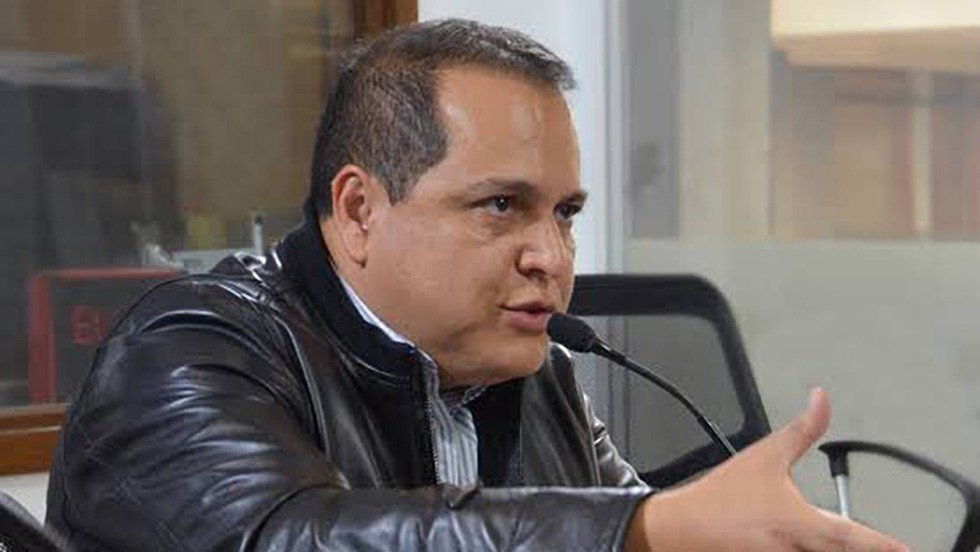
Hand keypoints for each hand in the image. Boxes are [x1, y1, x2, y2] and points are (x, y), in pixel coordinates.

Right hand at [625, 389, 909, 551]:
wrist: (678, 529)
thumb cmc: (720, 498)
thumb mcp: (765, 456)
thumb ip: (802, 431)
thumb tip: (821, 399)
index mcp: (806, 526)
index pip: (862, 541)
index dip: (888, 545)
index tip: (905, 547)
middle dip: (852, 543)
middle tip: (848, 533)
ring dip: (826, 548)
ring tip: (802, 532)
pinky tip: (791, 542)